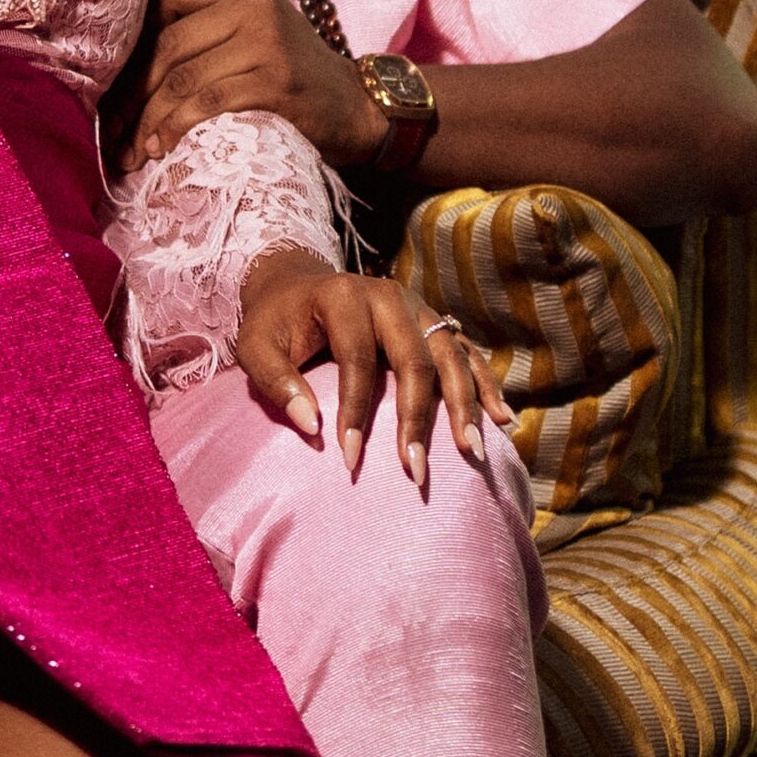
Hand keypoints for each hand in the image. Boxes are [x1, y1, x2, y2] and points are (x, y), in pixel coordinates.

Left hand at [129, 0, 385, 167]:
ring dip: (150, 119)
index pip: (164, 0)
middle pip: (168, 46)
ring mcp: (264, 42)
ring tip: (133, 148)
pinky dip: (178, 128)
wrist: (353, 104)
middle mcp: (251, 6)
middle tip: (114, 128)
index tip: (110, 80)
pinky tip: (162, 147)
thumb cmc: (296, 60)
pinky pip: (208, 103)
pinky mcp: (274, 82)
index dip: (131, 42)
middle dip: (133, 93)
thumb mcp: (266, 7)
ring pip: (183, 79)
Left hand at [233, 250, 513, 482]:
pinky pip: (466, 352)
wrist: (295, 286)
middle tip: (415, 471)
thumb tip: (312, 426)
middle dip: (417, 419)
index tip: (350, 460)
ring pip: (450, 355)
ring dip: (464, 405)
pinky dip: (484, 383)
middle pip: (415, 359)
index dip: (356, 412)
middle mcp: (389, 296)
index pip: (358, 359)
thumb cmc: (274, 324)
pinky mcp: (433, 320)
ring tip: (471, 451)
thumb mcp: (255, 347)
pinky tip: (501, 418)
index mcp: (345, 296)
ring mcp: (418, 306)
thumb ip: (276, 382)